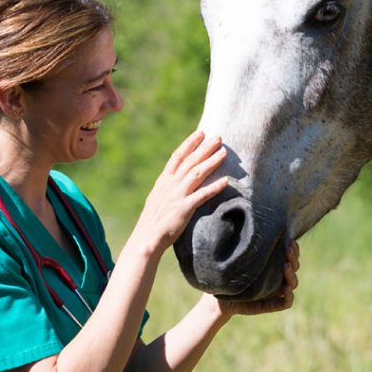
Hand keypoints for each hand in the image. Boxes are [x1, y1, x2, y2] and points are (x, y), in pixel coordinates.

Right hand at [138, 130, 228, 254]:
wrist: (146, 239)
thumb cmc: (153, 220)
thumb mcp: (158, 198)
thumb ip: (168, 187)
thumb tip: (177, 178)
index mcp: (163, 181)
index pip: (177, 156)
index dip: (189, 143)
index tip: (200, 133)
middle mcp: (170, 185)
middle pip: (190, 161)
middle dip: (205, 147)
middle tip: (219, 137)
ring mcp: (177, 196)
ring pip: (197, 173)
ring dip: (212, 161)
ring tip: (224, 153)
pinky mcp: (184, 209)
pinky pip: (202, 195)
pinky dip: (214, 187)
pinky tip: (226, 182)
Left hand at [213, 241, 300, 318]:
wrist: (218, 296)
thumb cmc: (227, 271)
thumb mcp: (236, 254)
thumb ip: (244, 240)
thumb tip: (245, 215)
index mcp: (273, 262)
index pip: (290, 254)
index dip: (294, 248)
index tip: (289, 240)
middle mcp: (277, 275)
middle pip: (294, 266)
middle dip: (294, 257)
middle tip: (287, 249)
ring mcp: (275, 290)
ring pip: (293, 283)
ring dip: (292, 274)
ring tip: (285, 266)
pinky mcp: (270, 304)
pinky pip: (286, 302)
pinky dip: (289, 296)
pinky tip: (286, 289)